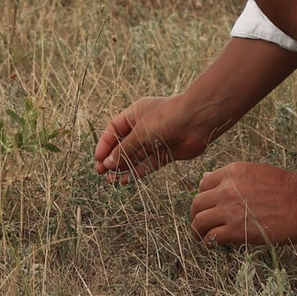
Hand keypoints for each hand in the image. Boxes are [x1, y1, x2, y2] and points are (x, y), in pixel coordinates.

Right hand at [94, 94, 211, 181]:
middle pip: (123, 145)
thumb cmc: (167, 118)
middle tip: (101, 173)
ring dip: (123, 167)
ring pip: (135, 156)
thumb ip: (124, 149)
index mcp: (135, 114)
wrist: (198, 120)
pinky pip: (147, 164)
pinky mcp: (165, 152)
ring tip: (112, 180)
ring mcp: (155, 140)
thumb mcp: (141, 132)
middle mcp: (143, 127)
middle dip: (112, 159)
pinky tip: (127, 179)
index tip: (97, 159)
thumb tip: (108, 163)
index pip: (114, 130)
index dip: (105, 145)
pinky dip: (137, 172)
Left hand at [190, 159, 296, 245]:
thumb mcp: (254, 172)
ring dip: (198, 231)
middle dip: (196, 215)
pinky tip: (213, 246)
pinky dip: (208, 243)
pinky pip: (211, 237)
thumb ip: (231, 178)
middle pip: (196, 203)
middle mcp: (226, 189)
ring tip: (202, 238)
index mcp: (231, 172)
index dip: (203, 197)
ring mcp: (229, 209)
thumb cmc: (286, 188)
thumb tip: (205, 178)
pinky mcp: (236, 230)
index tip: (208, 207)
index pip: (202, 184)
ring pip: (198, 221)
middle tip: (200, 225)